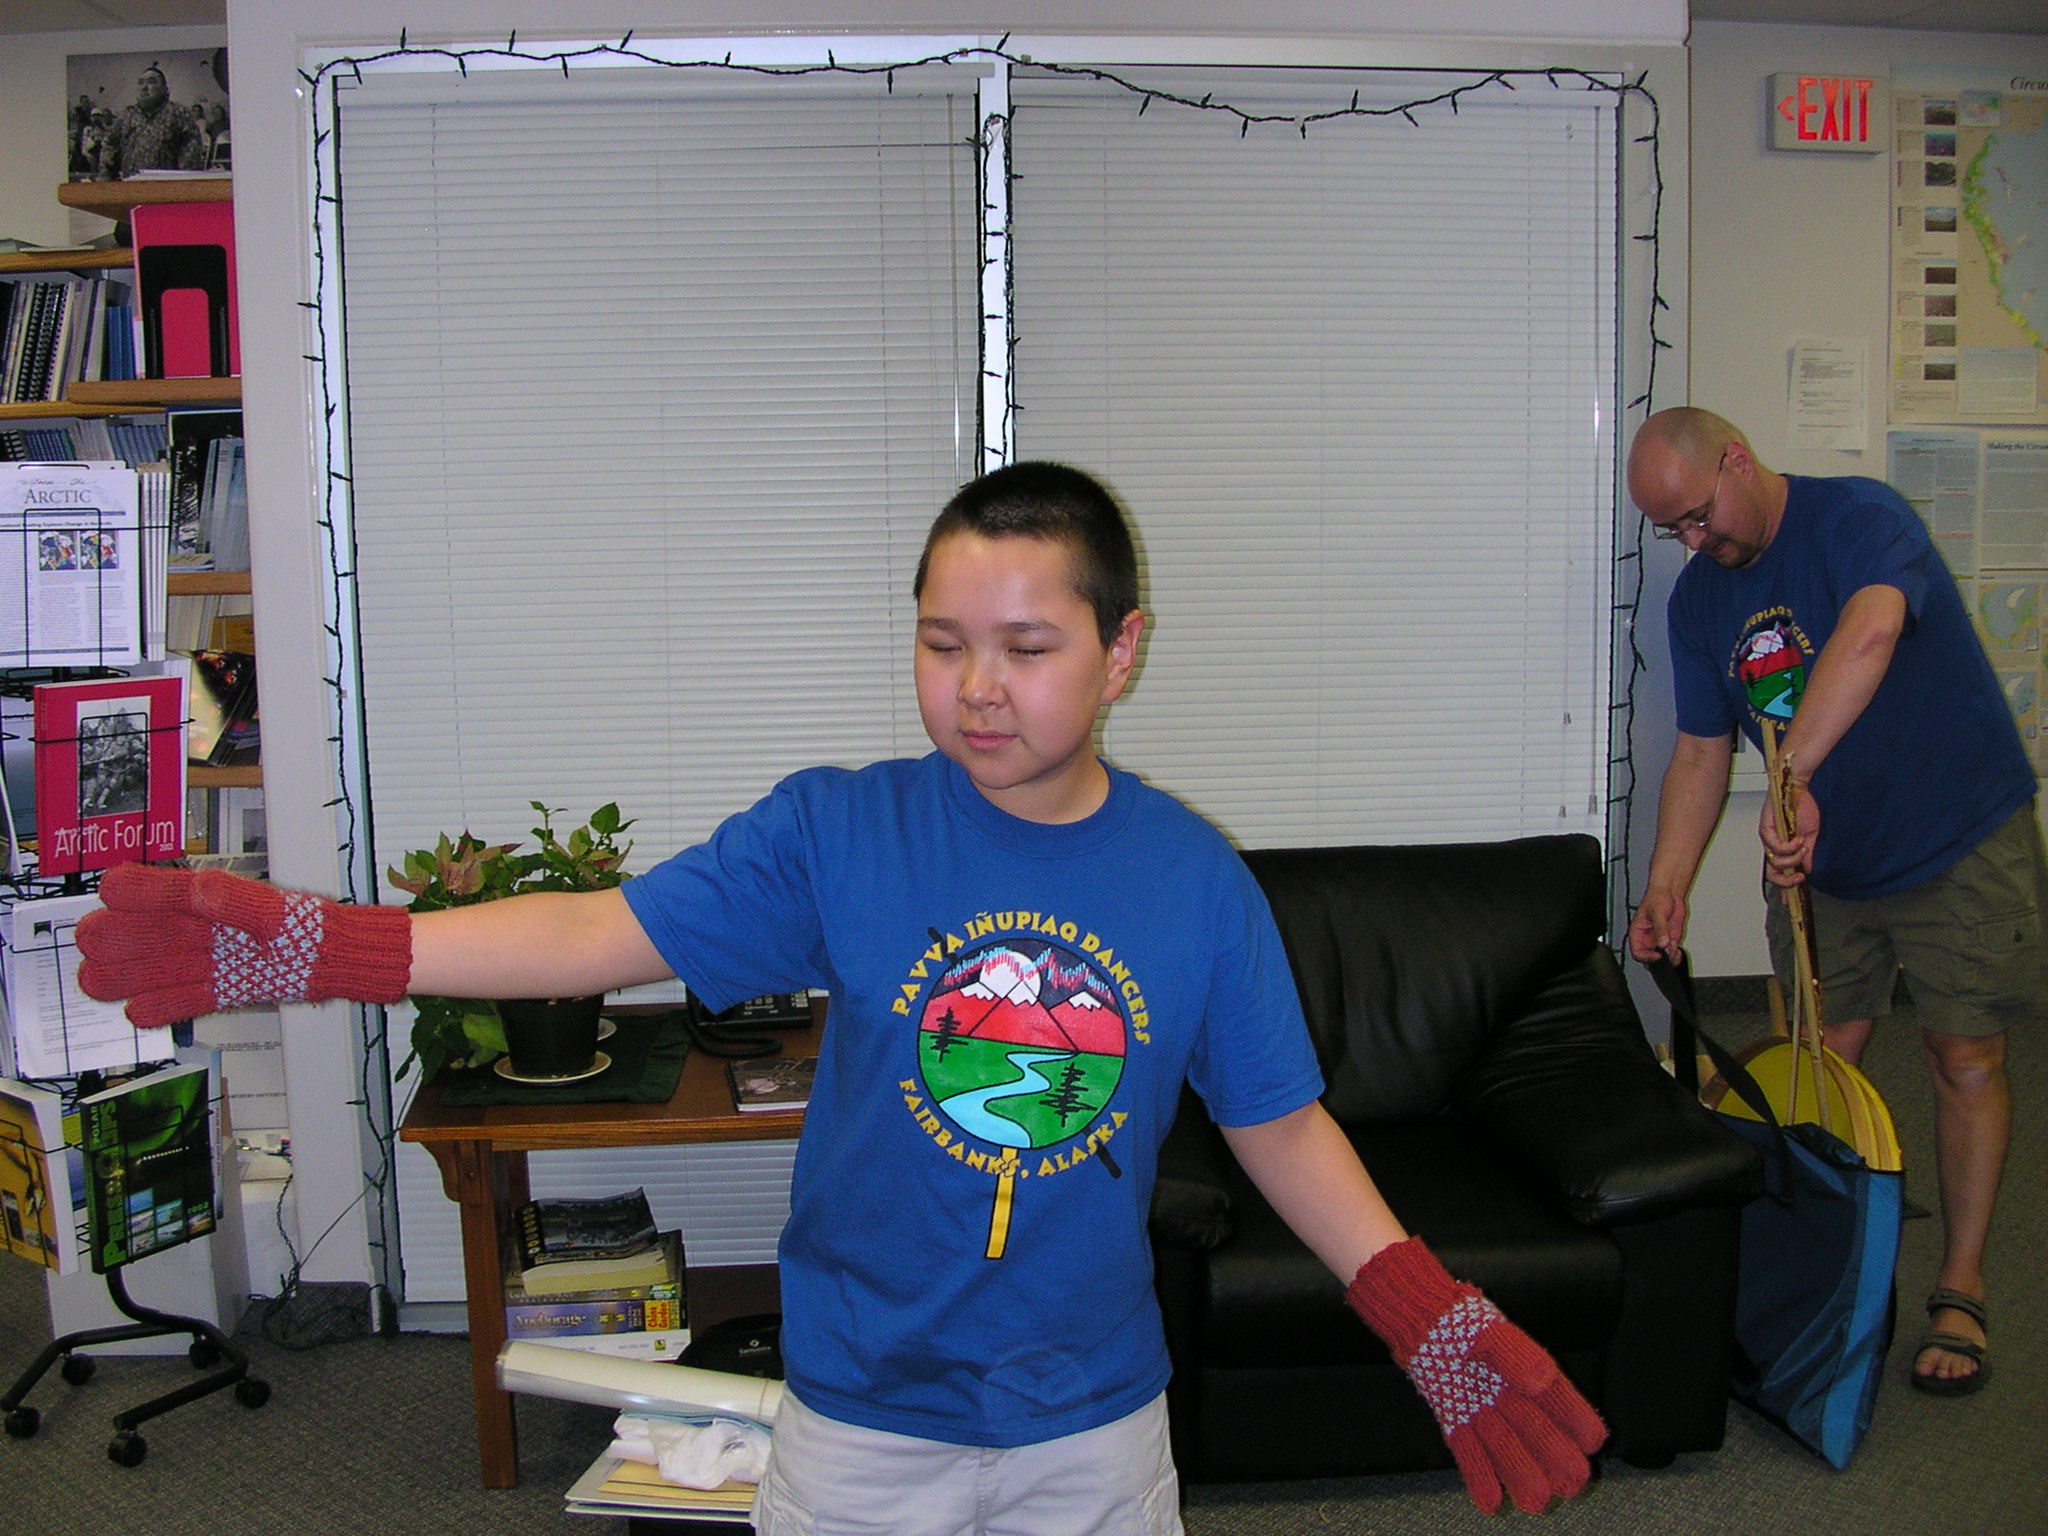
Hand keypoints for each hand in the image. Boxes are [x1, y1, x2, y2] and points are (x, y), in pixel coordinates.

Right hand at [77, 861, 412, 1027]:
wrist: (339, 961)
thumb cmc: (309, 926)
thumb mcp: (273, 909)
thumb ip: (235, 901)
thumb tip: (199, 889)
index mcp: (213, 898)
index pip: (163, 890)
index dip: (136, 890)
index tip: (111, 891)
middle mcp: (206, 928)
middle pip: (149, 931)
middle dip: (118, 934)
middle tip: (91, 939)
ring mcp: (212, 959)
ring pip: (158, 967)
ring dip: (127, 973)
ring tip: (94, 979)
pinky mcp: (223, 988)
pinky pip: (184, 998)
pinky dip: (161, 1006)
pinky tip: (136, 1013)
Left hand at [1345, 1237, 1606, 1512]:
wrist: (1418, 1316)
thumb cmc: (1460, 1317)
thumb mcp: (1491, 1330)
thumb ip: (1515, 1355)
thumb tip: (1541, 1382)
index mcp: (1526, 1369)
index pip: (1559, 1399)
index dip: (1577, 1420)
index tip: (1593, 1441)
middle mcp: (1508, 1394)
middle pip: (1536, 1431)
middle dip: (1554, 1458)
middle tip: (1571, 1485)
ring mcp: (1481, 1407)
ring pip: (1505, 1446)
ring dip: (1520, 1474)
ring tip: (1535, 1503)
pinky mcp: (1455, 1415)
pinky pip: (1468, 1449)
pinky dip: (1478, 1474)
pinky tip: (1490, 1502)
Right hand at [1627, 888, 1686, 963]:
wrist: (1671, 892)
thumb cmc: (1657, 898)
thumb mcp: (1657, 913)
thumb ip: (1660, 929)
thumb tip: (1663, 943)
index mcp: (1637, 933)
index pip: (1637, 953)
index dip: (1646, 957)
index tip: (1657, 955)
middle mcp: (1647, 939)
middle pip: (1649, 959)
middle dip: (1659, 960)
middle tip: (1667, 955)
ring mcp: (1659, 940)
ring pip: (1662, 958)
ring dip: (1669, 957)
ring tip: (1674, 949)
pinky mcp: (1670, 940)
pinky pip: (1672, 953)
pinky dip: (1676, 954)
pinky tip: (1678, 948)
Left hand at [1759, 779, 1817, 887]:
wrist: (1799, 787)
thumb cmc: (1803, 808)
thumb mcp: (1810, 836)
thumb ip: (1807, 854)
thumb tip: (1808, 870)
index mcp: (1782, 848)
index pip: (1779, 873)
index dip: (1783, 891)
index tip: (1788, 906)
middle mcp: (1771, 845)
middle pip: (1772, 874)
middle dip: (1786, 881)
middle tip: (1799, 878)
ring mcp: (1767, 838)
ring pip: (1775, 862)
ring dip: (1792, 859)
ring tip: (1802, 846)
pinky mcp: (1765, 829)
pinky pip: (1775, 847)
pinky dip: (1789, 847)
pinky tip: (1797, 840)